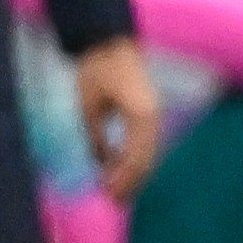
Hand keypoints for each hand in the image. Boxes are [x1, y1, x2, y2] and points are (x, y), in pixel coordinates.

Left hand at [78, 38, 163, 203]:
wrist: (108, 42)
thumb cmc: (96, 70)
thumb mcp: (88, 105)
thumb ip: (95, 135)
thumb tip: (99, 162)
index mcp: (142, 116)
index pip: (135, 158)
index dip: (122, 178)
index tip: (108, 194)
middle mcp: (154, 117)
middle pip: (146, 159)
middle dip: (131, 181)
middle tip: (113, 200)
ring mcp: (154, 114)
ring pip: (148, 153)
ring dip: (134, 172)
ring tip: (117, 190)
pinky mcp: (149, 111)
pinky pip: (145, 142)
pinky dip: (134, 157)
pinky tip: (119, 168)